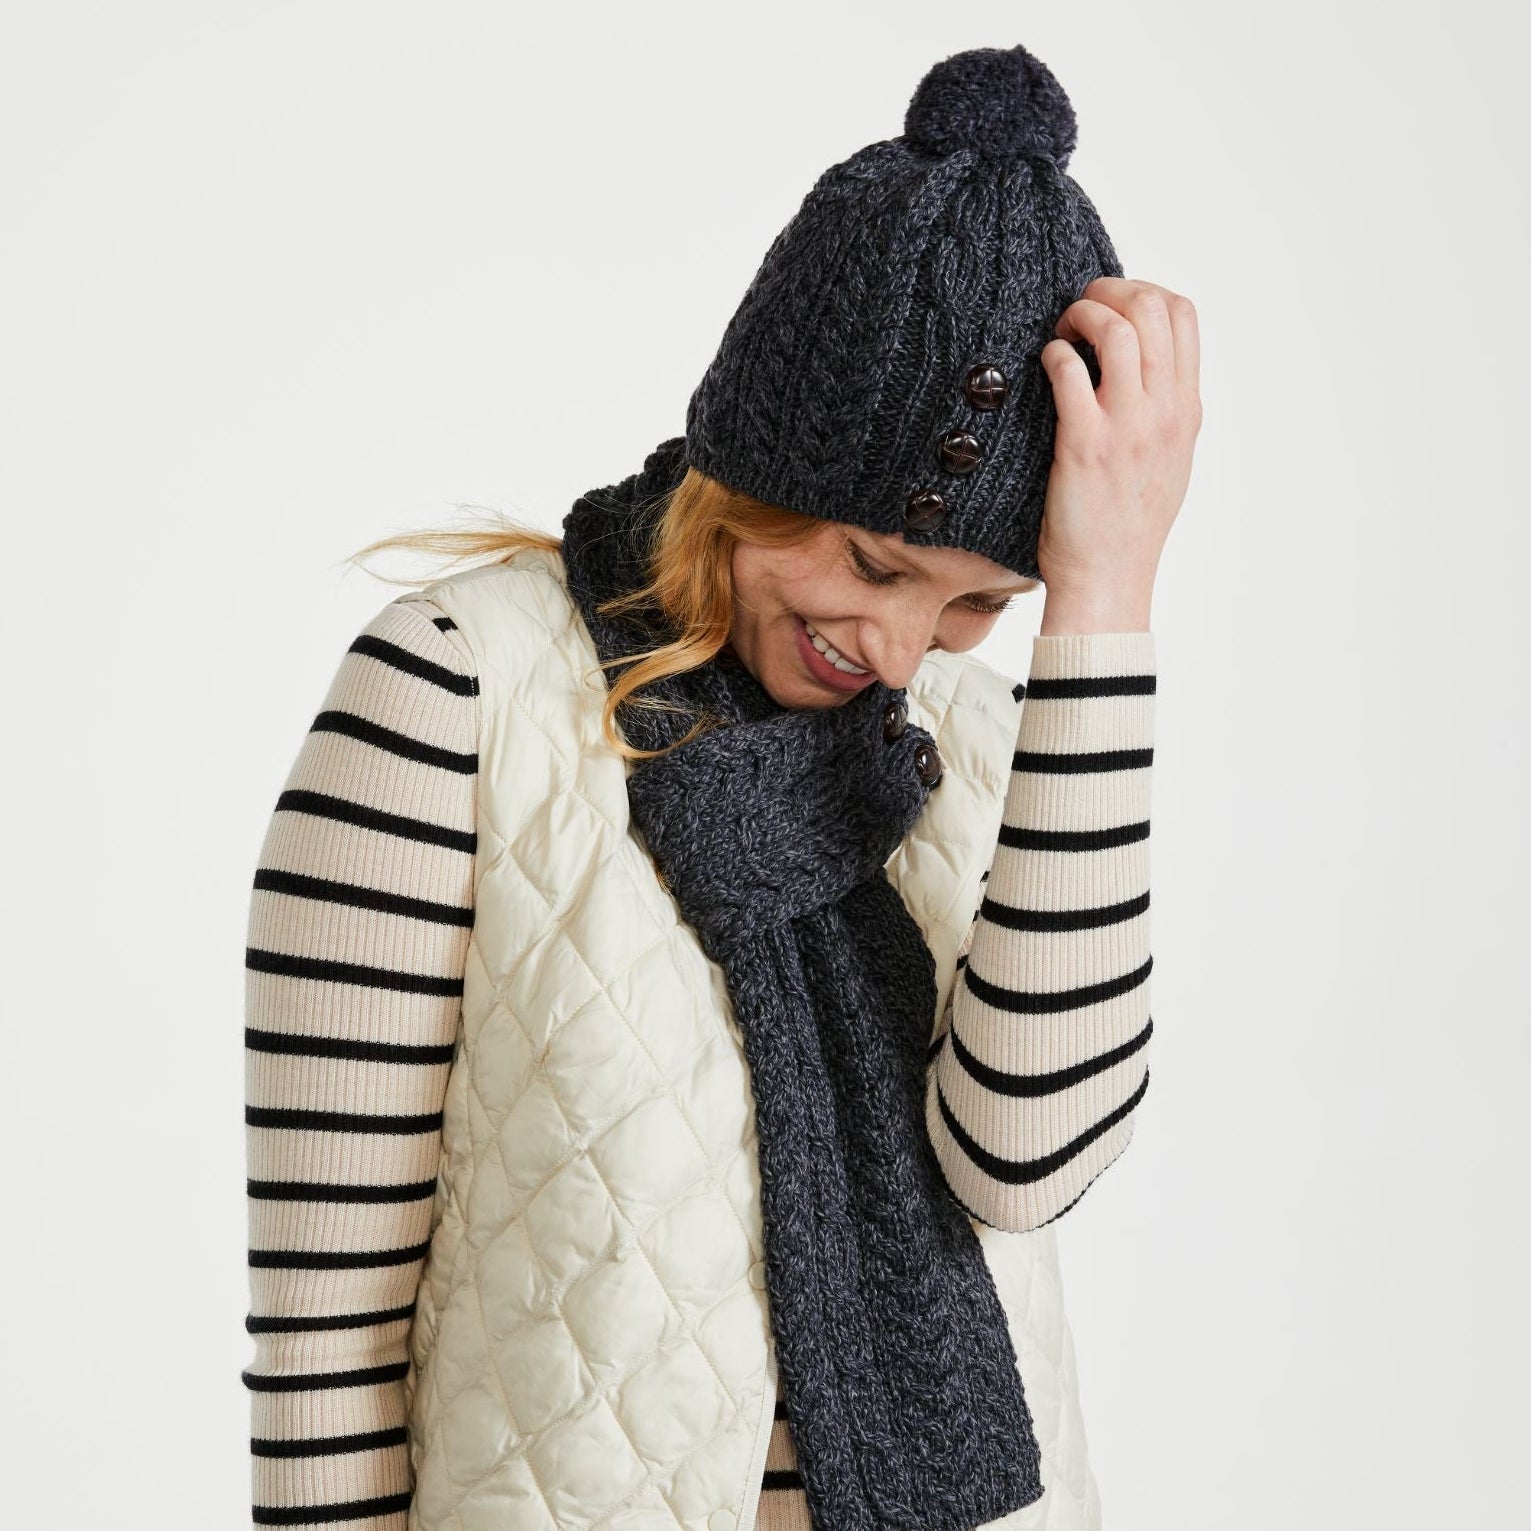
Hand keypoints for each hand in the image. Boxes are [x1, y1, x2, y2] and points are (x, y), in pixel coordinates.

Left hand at [1035, 277, 1201, 626]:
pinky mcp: (1085, 445)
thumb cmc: (1127, 527)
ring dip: (1082, 315)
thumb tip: (1146, 368)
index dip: (1144, 291)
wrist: (1108, 580)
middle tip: (1079, 308)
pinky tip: (1045, 366)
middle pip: (1154, 307)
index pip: (1185, 315)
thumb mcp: (1169, 462)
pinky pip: (1071, 371)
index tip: (1112, 305)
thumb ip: (1164, 411)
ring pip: (1118, 329)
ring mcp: (1127, 427)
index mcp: (1186, 410)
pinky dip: (1054, 354)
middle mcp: (1164, 412)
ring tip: (1062, 331)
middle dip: (1110, 290)